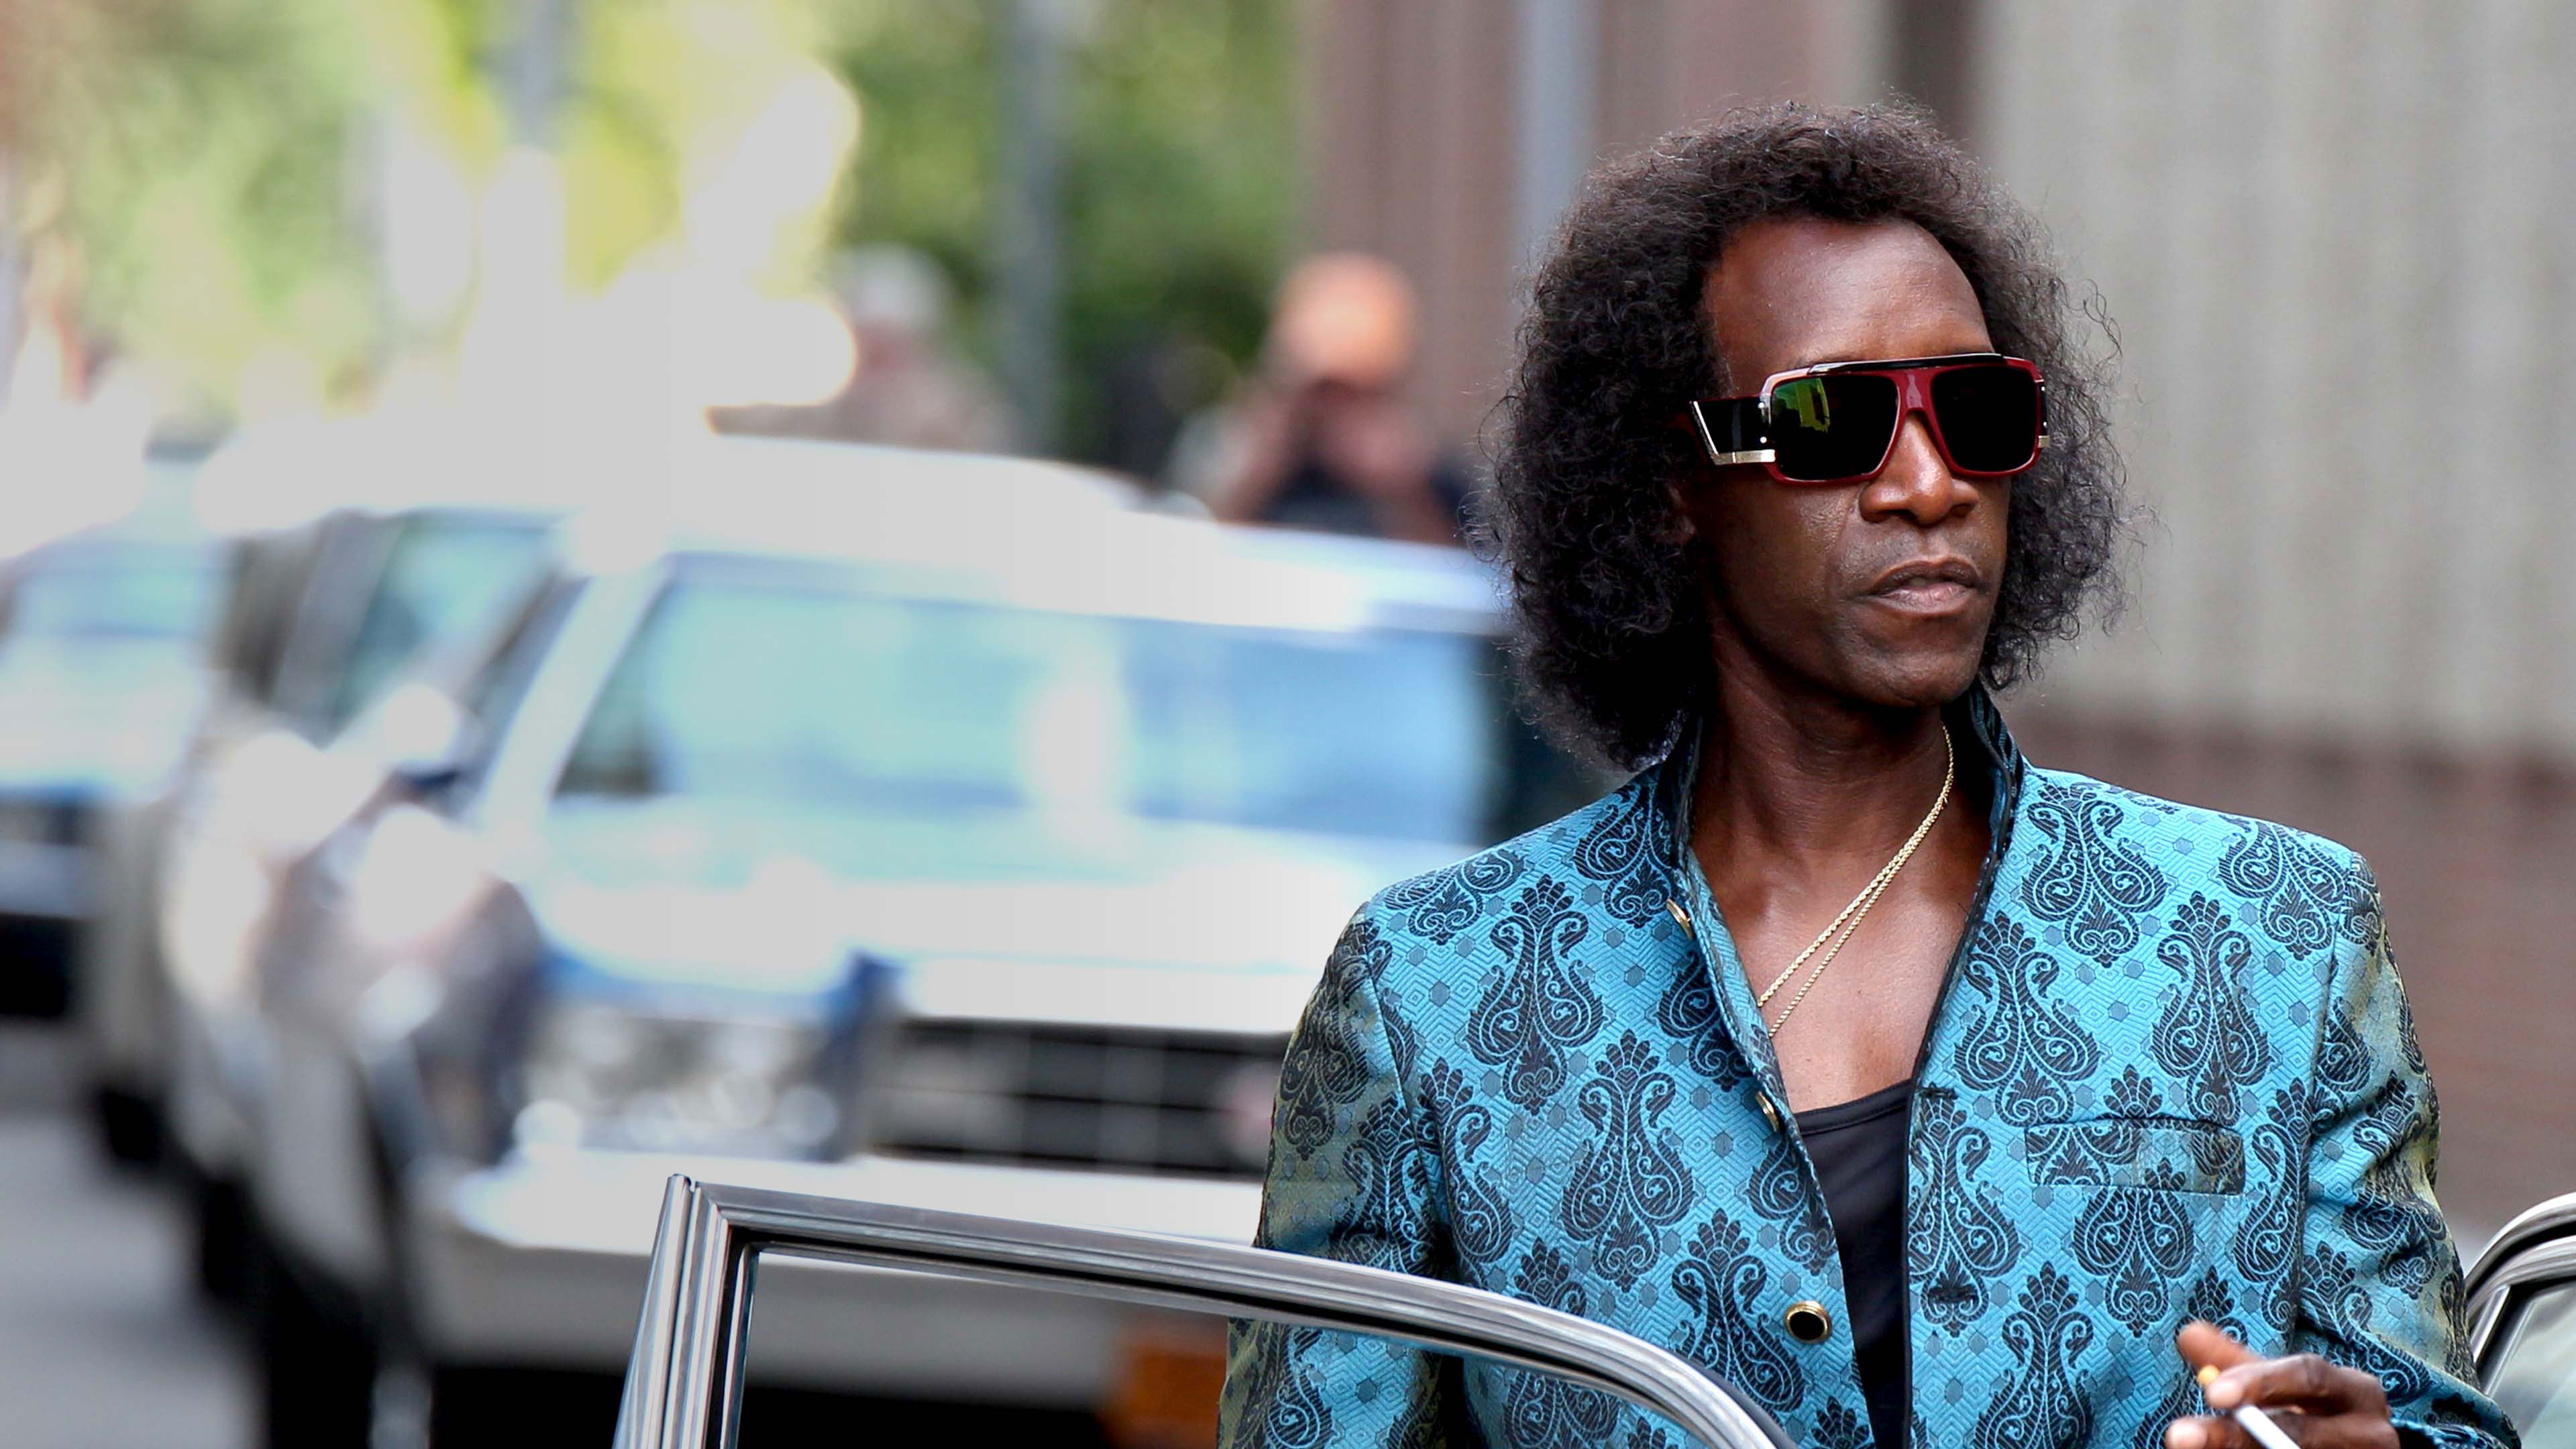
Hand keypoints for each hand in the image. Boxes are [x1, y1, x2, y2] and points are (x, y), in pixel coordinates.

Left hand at [2167, 1321, 2398, 1448]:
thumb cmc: (2315, 1409)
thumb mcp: (2284, 1383)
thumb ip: (2239, 1363)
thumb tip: (2188, 1334)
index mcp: (2356, 1390)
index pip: (2308, 1376)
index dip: (2259, 1383)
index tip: (2211, 1393)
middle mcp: (2370, 1431)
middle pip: (2301, 1433)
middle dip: (2235, 1436)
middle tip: (2180, 1436)